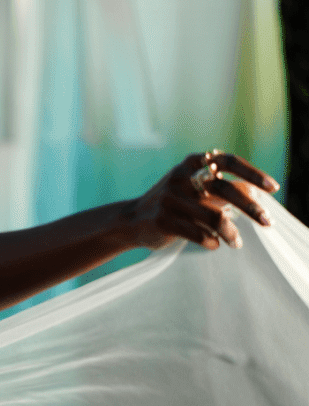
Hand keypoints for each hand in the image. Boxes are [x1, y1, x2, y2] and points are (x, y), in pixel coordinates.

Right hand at [129, 150, 278, 250]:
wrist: (131, 220)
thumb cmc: (173, 204)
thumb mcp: (194, 189)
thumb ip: (221, 187)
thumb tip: (256, 191)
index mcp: (190, 165)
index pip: (227, 161)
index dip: (252, 172)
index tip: (273, 188)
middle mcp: (180, 178)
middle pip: (225, 190)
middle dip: (252, 208)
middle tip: (267, 222)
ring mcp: (170, 199)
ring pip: (215, 217)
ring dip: (231, 233)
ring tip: (236, 242)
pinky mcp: (163, 220)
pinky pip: (199, 234)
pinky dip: (212, 242)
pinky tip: (214, 245)